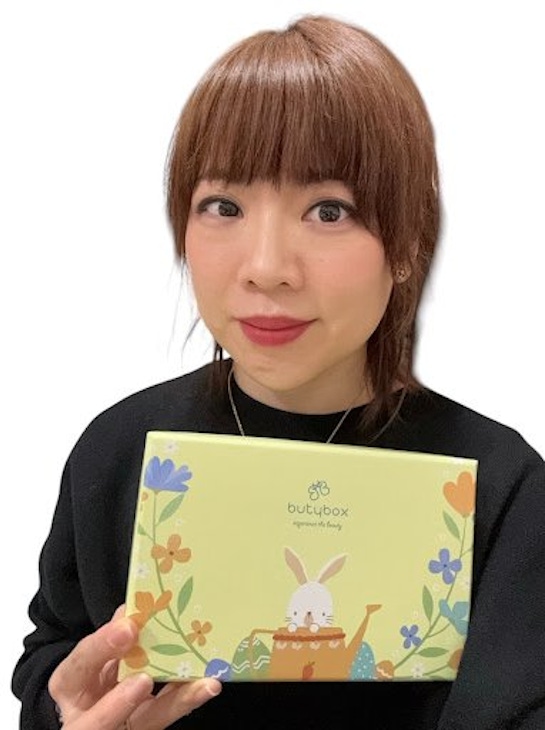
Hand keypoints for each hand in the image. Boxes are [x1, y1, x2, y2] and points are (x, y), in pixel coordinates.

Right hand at [49, 606, 220, 728]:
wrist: (92, 702)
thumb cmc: (92, 671)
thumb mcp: (94, 653)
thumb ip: (111, 635)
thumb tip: (132, 608)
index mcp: (70, 685)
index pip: (79, 666)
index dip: (101, 647)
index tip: (128, 627)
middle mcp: (85, 716)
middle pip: (96, 721)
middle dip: (120, 701)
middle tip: (145, 679)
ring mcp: (117, 728)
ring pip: (143, 725)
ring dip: (173, 705)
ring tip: (201, 685)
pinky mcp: (142, 728)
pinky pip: (166, 717)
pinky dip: (186, 700)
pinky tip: (207, 685)